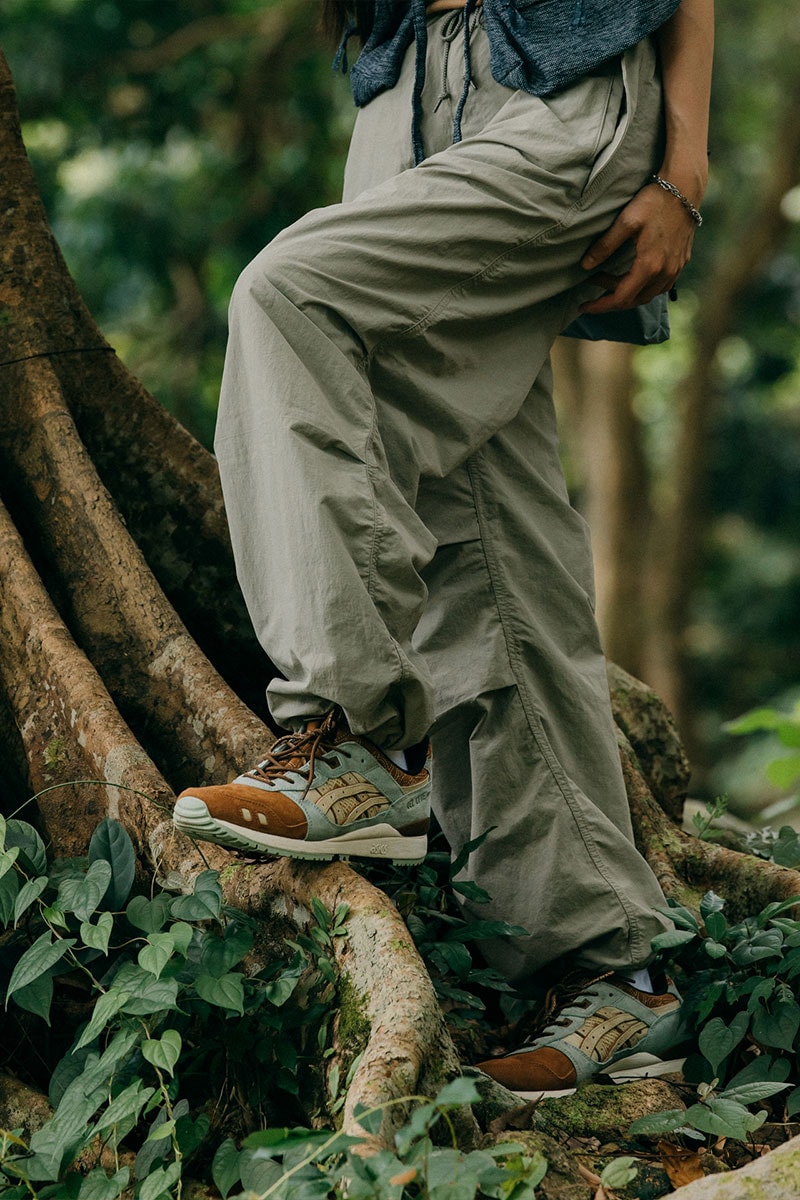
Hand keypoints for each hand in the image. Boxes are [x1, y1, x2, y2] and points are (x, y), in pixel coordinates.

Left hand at [578, 182, 698, 313]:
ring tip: (609, 282)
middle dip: (610, 299)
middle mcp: (665, 273)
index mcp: (649, 265)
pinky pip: (660, 287)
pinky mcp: (681, 263)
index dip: (600, 306)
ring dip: (627, 294)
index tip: (583, 306)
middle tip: (593, 286)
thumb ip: (605, 245)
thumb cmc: (654, 202)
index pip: (621, 298)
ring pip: (648, 296)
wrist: (685, 189)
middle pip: (634, 300)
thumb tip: (585, 266)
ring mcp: (675, 269)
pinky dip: (643, 289)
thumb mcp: (625, 222)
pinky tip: (633, 279)